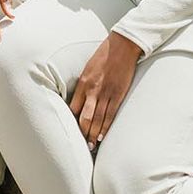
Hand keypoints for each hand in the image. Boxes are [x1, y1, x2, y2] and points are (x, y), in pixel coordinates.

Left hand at [68, 32, 141, 149]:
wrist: (122, 47)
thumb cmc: (103, 56)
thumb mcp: (87, 68)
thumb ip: (83, 85)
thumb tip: (80, 100)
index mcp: (83, 83)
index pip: (73, 107)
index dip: (71, 121)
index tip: (70, 130)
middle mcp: (92, 90)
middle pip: (84, 117)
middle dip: (82, 132)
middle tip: (81, 145)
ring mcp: (106, 94)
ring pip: (98, 120)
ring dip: (93, 134)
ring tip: (91, 146)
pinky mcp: (118, 95)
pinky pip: (110, 115)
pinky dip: (106, 128)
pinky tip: (102, 137)